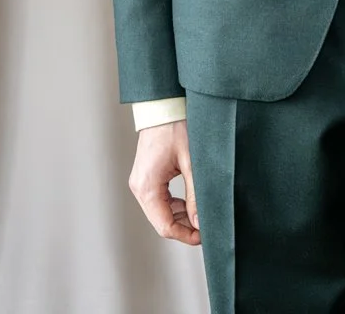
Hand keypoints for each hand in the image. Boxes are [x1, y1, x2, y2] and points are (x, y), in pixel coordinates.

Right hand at [128, 119, 200, 244]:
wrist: (163, 107)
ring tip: (200, 217)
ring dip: (179, 218)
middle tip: (205, 228)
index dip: (184, 235)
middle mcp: (139, 188)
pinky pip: (158, 201)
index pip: (164, 225)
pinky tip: (189, 204)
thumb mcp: (191, 162)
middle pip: (160, 221)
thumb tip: (199, 222)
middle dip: (183, 228)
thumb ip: (195, 194)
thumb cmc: (176, 128)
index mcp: (147, 187)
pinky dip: (173, 206)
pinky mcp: (146, 177)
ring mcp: (141, 182)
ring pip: (159, 213)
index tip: (203, 236)